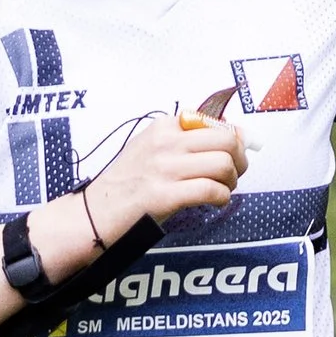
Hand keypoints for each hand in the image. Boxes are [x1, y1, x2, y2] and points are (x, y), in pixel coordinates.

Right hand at [72, 109, 245, 253]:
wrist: (96, 212)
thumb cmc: (126, 183)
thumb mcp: (151, 149)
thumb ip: (185, 141)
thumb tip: (233, 136)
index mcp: (163, 127)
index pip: (215, 124)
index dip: (234, 140)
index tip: (236, 153)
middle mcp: (165, 143)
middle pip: (226, 142)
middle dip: (240, 160)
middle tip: (235, 174)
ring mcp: (164, 168)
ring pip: (222, 165)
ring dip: (231, 181)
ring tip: (222, 189)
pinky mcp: (164, 195)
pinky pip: (211, 190)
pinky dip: (221, 197)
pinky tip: (214, 201)